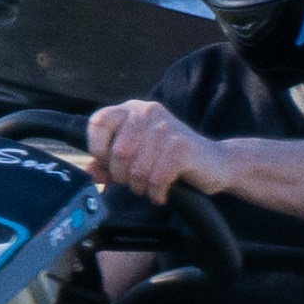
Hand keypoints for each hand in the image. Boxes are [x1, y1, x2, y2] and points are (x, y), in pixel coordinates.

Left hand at [88, 100, 232, 205]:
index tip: (109, 164)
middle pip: (117, 152)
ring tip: (151, 185)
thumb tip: (86, 173)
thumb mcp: (137, 157)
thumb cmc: (173, 159)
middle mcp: (148, 112)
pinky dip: (157, 192)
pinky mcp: (181, 148)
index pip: (98, 122)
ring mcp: (166, 129)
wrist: (217, 162)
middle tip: (136, 181)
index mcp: (133, 110)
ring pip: (136, 168)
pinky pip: (156, 178)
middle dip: (123, 176)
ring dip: (141, 186)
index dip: (98, 149)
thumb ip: (108, 163)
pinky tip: (163, 192)